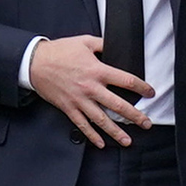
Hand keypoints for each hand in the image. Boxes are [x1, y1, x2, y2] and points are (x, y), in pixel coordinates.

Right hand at [28, 35, 154, 147]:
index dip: (141, 88)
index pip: (126, 81)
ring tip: (128, 141)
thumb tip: (117, 44)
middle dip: (135, 116)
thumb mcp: (85, 41)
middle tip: (146, 124)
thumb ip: (103, 44)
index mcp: (98, 71)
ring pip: (101, 120)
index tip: (150, 93)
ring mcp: (79, 100)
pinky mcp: (68, 108)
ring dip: (116, 132)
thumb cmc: (60, 51)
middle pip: (118, 105)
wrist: (35, 63)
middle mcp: (91, 88)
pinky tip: (101, 143)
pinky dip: (92, 136)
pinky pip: (82, 125)